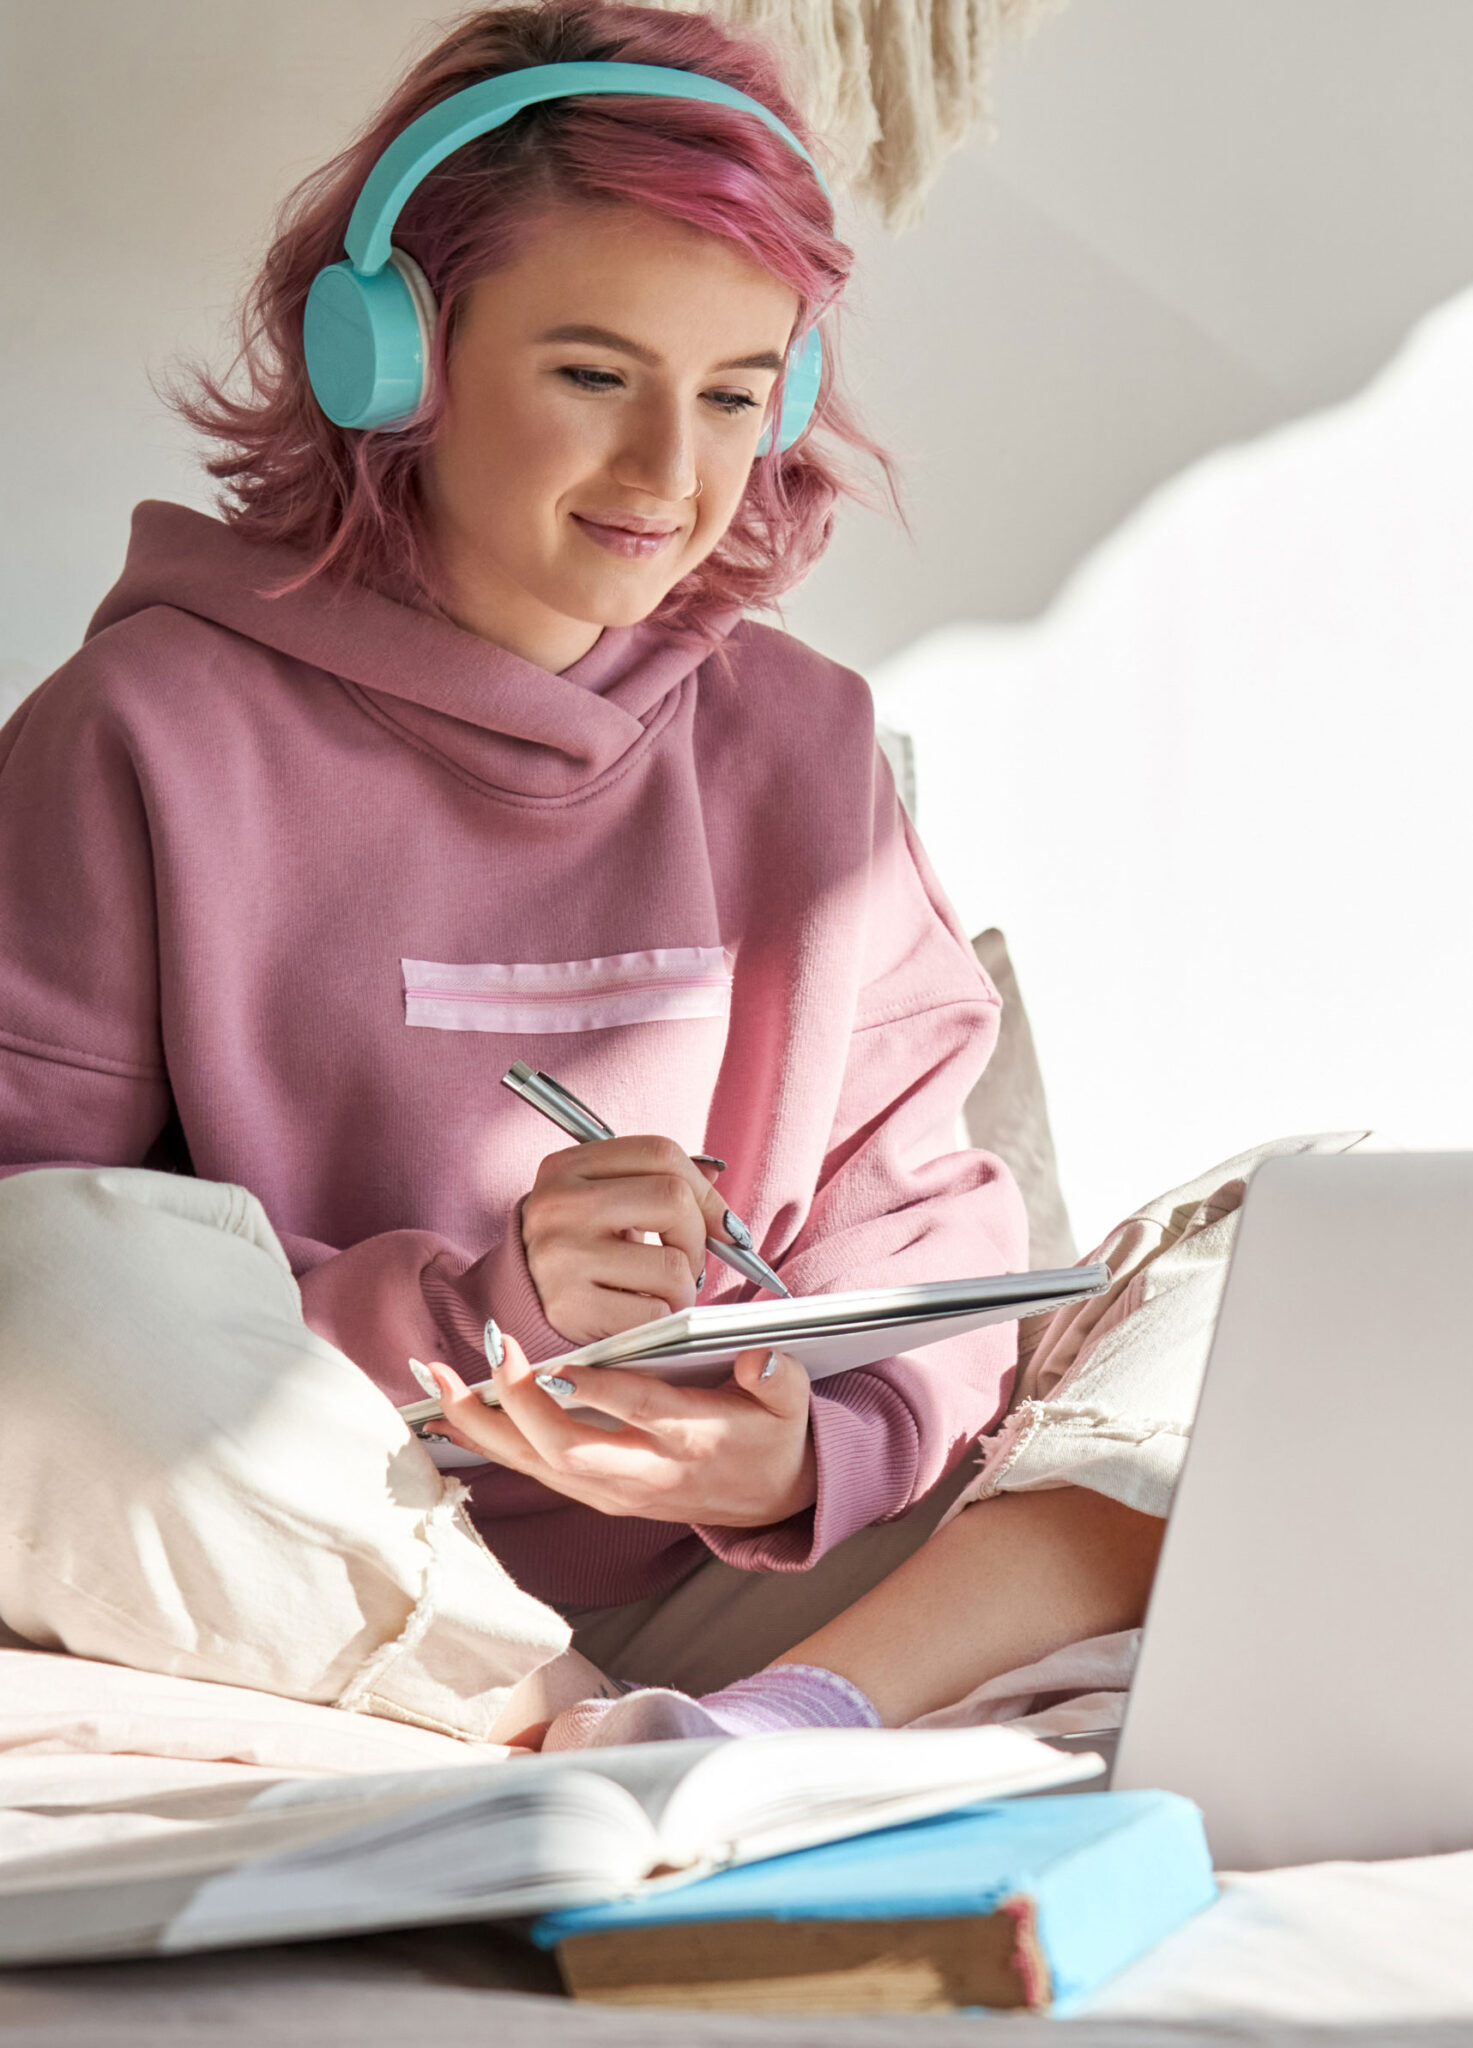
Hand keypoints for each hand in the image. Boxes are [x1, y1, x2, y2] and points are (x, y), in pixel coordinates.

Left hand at [421, 1333, 817, 1528]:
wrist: (770, 1501)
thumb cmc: (773, 1436)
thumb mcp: (792, 1404)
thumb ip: (779, 1379)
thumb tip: (761, 1358)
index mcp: (692, 1441)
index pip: (641, 1414)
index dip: (597, 1391)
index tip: (555, 1362)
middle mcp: (644, 1473)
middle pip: (568, 1451)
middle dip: (518, 1406)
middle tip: (487, 1352)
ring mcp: (614, 1491)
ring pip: (536, 1465)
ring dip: (482, 1425)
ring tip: (436, 1379)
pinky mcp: (595, 1493)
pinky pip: (530, 1470)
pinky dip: (486, 1443)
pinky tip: (447, 1414)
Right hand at [520, 1133, 733, 1344]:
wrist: (519, 1301)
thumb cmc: (577, 1247)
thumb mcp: (603, 1200)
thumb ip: (655, 1184)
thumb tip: (717, 1186)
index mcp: (567, 1166)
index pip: (660, 1153)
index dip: (705, 1190)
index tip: (721, 1223)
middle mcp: (560, 1204)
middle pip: (673, 1199)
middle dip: (697, 1238)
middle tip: (686, 1260)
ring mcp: (561, 1256)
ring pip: (672, 1265)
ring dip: (682, 1288)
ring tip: (657, 1293)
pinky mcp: (570, 1308)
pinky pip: (655, 1313)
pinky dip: (661, 1319)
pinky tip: (639, 1315)